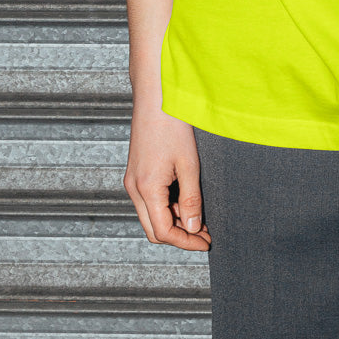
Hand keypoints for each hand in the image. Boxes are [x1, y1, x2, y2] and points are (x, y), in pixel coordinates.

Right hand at [124, 99, 211, 249]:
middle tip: (205, 234)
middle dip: (179, 236)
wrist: (156, 96)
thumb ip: (192, 200)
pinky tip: (186, 199)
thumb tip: (194, 228)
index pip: (163, 232)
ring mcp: (133, 181)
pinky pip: (149, 201)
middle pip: (153, 229)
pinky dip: (167, 206)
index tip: (206, 243)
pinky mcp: (136, 173)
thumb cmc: (172, 125)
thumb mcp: (189, 165)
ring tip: (200, 215)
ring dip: (174, 221)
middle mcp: (134, 188)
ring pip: (151, 216)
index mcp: (146, 189)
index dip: (186, 242)